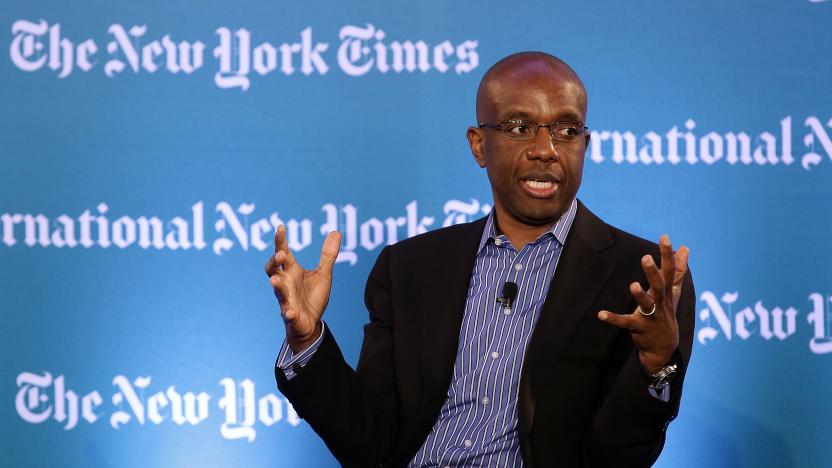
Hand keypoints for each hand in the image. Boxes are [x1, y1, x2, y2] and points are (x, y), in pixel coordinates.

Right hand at [264, 225, 340, 352]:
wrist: (310, 323)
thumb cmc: (312, 296)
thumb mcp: (323, 274)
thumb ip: (328, 255)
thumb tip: (336, 231)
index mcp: (291, 271)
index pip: (283, 253)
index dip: (280, 241)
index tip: (280, 227)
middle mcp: (285, 283)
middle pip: (273, 269)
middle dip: (274, 262)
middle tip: (280, 254)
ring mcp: (286, 299)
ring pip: (277, 291)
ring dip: (276, 285)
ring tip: (274, 281)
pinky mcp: (291, 315)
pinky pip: (287, 314)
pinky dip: (288, 312)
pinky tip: (290, 312)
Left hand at [597, 235, 689, 373]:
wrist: (664, 349)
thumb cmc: (666, 314)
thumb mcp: (673, 292)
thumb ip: (678, 270)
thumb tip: (685, 248)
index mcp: (667, 293)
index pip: (669, 271)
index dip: (667, 254)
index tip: (665, 237)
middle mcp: (661, 303)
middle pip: (659, 285)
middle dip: (653, 272)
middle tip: (645, 257)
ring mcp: (651, 317)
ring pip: (647, 304)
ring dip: (640, 295)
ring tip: (633, 285)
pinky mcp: (638, 328)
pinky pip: (625, 322)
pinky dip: (613, 319)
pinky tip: (600, 314)